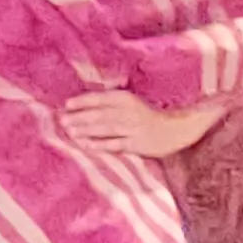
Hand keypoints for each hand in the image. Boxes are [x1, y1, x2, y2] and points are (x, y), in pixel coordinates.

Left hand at [66, 89, 215, 158]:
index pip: (100, 98)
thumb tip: (93, 99)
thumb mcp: (139, 100)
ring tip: (69, 132)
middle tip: (62, 121)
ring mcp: (134, 129)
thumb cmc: (157, 112)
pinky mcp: (138, 144)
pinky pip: (114, 144)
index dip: (82, 101)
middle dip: (78, 117)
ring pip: (104, 128)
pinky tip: (85, 145)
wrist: (181, 127)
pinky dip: (98, 145)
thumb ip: (118, 98)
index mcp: (129, 98)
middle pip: (99, 114)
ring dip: (85, 130)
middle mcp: (130, 112)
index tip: (67, 105)